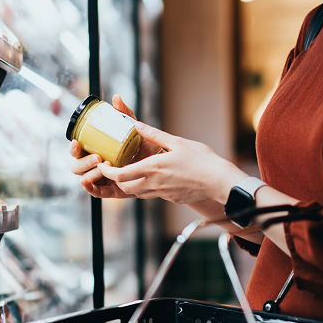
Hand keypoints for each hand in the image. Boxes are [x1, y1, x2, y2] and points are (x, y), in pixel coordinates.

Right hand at [68, 95, 156, 198]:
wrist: (162, 163)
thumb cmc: (145, 146)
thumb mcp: (134, 130)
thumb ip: (125, 115)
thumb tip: (116, 98)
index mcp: (96, 150)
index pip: (78, 150)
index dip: (74, 148)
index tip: (77, 142)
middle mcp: (96, 165)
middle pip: (77, 166)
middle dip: (83, 161)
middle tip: (98, 157)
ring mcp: (103, 179)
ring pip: (86, 178)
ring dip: (91, 172)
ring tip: (103, 166)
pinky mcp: (112, 190)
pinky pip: (97, 192)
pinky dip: (90, 188)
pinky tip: (86, 182)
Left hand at [99, 123, 248, 204]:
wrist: (219, 182)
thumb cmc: (202, 160)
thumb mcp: (177, 142)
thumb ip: (155, 135)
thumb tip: (137, 125)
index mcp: (153, 168)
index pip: (120, 176)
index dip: (107, 172)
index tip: (103, 165)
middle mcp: (154, 184)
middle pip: (125, 187)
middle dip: (116, 180)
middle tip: (114, 169)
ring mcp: (162, 194)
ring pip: (138, 193)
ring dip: (131, 185)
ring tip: (132, 172)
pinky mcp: (171, 198)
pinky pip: (153, 195)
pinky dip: (146, 188)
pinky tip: (154, 178)